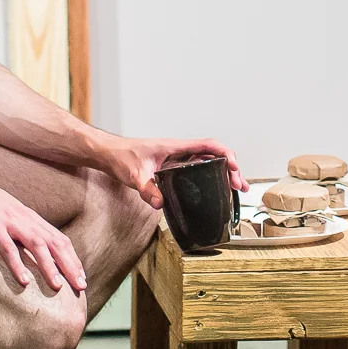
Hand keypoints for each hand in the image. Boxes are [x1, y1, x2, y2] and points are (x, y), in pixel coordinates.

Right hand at [0, 172, 86, 293]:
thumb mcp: (7, 212)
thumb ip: (20, 227)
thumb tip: (31, 247)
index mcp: (30, 217)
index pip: (59, 239)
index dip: (73, 259)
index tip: (81, 277)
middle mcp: (24, 218)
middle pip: (55, 243)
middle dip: (70, 265)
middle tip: (81, 286)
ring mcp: (9, 221)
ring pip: (37, 245)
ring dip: (49, 266)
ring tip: (58, 286)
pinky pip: (7, 247)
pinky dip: (17, 264)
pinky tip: (24, 281)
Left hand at [98, 136, 247, 208]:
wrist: (108, 154)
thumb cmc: (120, 157)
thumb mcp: (134, 175)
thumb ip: (147, 189)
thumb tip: (160, 203)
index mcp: (174, 147)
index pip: (208, 145)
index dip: (225, 154)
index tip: (233, 168)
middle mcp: (179, 150)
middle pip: (213, 154)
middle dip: (230, 168)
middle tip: (240, 186)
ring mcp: (176, 158)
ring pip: (208, 161)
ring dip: (223, 172)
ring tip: (235, 189)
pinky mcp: (172, 166)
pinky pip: (197, 168)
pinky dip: (211, 175)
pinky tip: (214, 188)